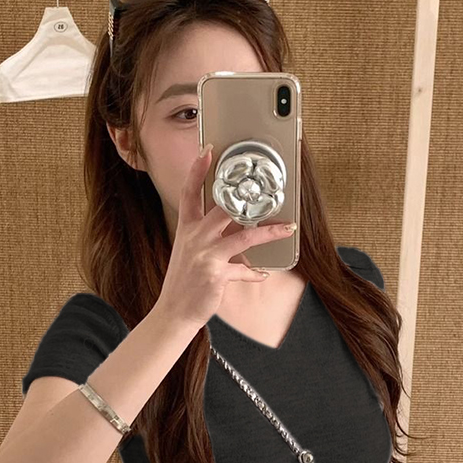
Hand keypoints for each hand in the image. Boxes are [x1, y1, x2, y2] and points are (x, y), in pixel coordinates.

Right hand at [158, 143, 297, 328]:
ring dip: (270, 232)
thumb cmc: (184, 281)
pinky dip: (255, 273)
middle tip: (266, 188)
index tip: (208, 150)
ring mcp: (206, 256)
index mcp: (187, 229)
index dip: (198, 170)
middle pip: (224, 208)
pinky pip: (244, 271)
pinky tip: (263, 274)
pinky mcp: (216, 275)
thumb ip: (209, 236)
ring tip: (288, 228)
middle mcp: (196, 238)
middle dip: (246, 197)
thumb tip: (234, 227)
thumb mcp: (190, 252)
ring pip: (244, 237)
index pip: (190, 193)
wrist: (174, 311)